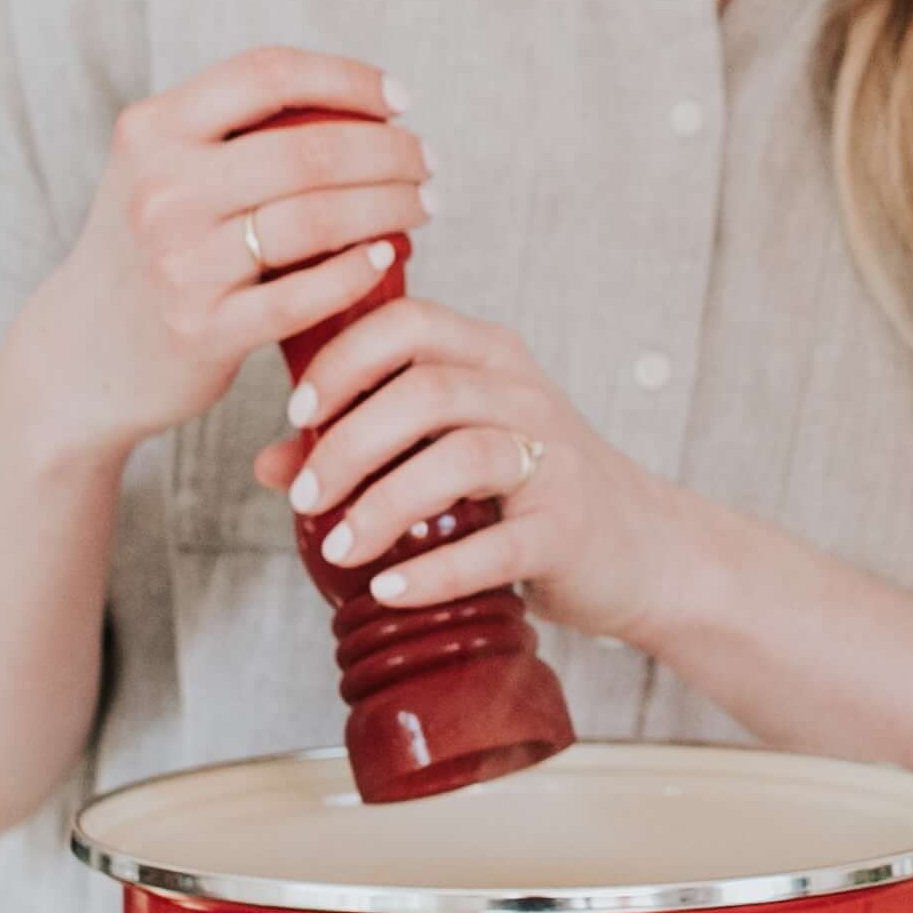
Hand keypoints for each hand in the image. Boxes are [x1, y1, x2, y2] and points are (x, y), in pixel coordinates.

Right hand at [0, 45, 429, 473]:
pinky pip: (304, 293)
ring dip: (390, 207)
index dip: (347, 78)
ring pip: (317, 218)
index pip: (267, 75)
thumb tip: (354, 100)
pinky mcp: (203, 329)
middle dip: (389, 151)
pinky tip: (385, 255)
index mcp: (152, 130)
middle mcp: (161, 189)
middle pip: (309, 149)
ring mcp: (180, 262)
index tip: (398, 99)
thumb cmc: (149, 249)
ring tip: (423, 206)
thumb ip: (229, 132)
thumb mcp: (158, 170)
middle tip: (427, 162)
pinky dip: (357, 270)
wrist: (82, 354)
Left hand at [254, 291, 692, 643]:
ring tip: (338, 549)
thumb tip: (270, 464)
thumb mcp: (450, 450)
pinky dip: (433, 570)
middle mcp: (524, 394)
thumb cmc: (528, 491)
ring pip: (460, 458)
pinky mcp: (567, 528)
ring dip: (383, 505)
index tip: (298, 413)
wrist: (641, 548)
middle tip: (305, 498)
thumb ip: (367, 445)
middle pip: (425, 390)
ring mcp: (554, 458)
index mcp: (490, 357)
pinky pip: (495, 546)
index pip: (407, 324)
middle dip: (348, 444)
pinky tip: (389, 589)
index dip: (343, 361)